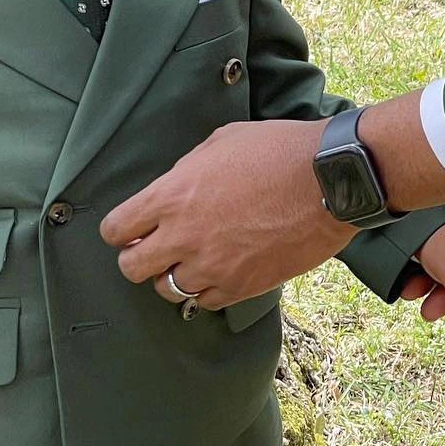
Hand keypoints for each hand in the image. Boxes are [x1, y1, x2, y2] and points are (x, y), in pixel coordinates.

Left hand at [101, 119, 352, 308]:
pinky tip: (219, 272)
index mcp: (171, 196)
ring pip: (167, 290)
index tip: (131, 228)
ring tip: (190, 262)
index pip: (116, 229)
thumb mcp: (220, 143)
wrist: (328, 179)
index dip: (120, 230)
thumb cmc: (278, 151)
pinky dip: (207, 290)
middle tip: (154, 250)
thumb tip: (176, 188)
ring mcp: (213, 266)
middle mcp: (183, 236)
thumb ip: (187, 171)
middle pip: (131, 268)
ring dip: (173, 276)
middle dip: (137, 258)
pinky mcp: (242, 286)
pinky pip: (206, 302)